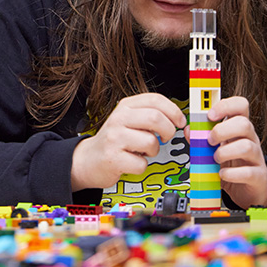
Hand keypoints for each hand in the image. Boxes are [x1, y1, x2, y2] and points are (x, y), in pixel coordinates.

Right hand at [71, 93, 185, 190]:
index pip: (155, 99)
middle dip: (168, 131)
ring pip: (150, 142)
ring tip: (143, 151)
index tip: (179, 121)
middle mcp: (119, 119)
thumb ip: (149, 115)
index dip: (173, 111)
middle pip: (155, 118)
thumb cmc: (113, 141)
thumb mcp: (128, 120)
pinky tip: (131, 161)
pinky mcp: (113, 158)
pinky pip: (141, 163)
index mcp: (125, 107)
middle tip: (165, 137)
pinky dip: (141, 166)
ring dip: (153, 151)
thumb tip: (178, 120)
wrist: (88, 159)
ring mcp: (114, 138)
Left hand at [207, 96, 266, 208]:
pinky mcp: (257, 176)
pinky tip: (222, 174)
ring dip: (225, 152)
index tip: (210, 115)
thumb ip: (201, 139)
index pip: (240, 106)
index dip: (225, 106)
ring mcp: (256, 157)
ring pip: (247, 146)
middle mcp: (250, 140)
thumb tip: (189, 130)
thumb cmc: (233, 164)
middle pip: (244, 124)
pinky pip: (248, 172)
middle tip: (210, 141)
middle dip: (222, 131)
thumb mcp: (215, 148)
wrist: (250, 187)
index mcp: (239, 129)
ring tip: (215, 159)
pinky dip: (231, 174)